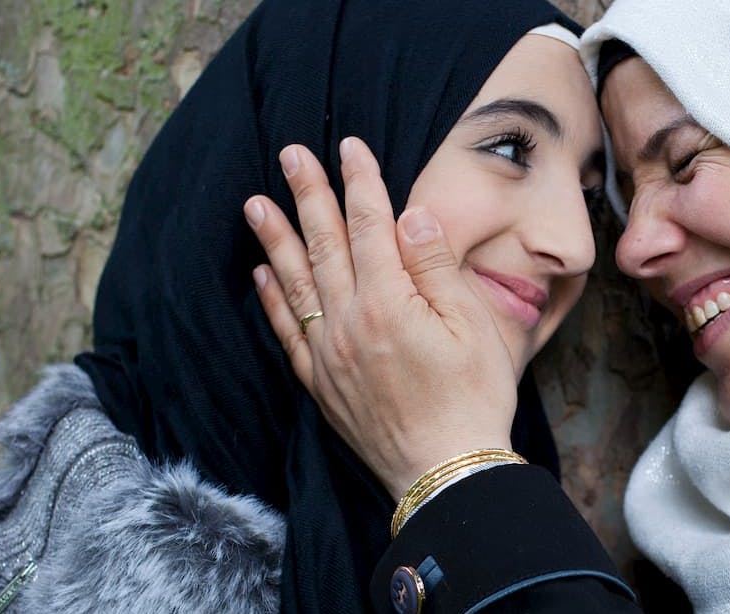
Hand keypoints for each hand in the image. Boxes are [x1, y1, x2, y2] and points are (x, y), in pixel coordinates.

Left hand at [244, 137, 518, 498]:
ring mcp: (328, 354)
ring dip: (275, 238)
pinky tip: (262, 273)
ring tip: (256, 203)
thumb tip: (409, 215)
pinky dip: (272, 298)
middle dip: (308, 194)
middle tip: (291, 155)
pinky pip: (287, 330)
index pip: (371, 225)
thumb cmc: (473, 398)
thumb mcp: (472, 324)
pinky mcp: (321, 383)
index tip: (350, 147)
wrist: (447, 472)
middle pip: (324, 244)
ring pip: (295, 282)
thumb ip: (435, 266)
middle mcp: (348, 322)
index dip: (360, 182)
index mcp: (389, 302)